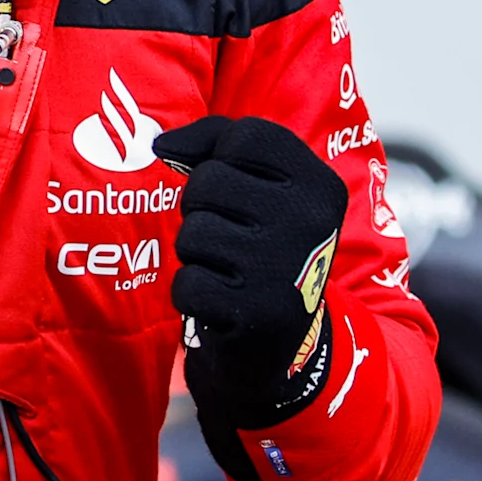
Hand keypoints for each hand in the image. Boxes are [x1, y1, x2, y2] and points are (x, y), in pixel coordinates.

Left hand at [154, 115, 346, 431]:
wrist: (283, 346)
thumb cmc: (263, 251)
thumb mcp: (266, 190)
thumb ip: (218, 144)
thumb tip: (161, 143)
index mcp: (320, 185)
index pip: (248, 134)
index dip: (218, 154)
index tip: (228, 183)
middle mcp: (309, 221)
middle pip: (210, 181)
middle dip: (201, 210)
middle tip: (229, 239)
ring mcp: (282, 267)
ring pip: (192, 232)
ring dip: (195, 254)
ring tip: (227, 270)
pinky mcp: (253, 312)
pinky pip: (186, 282)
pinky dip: (193, 294)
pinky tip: (222, 303)